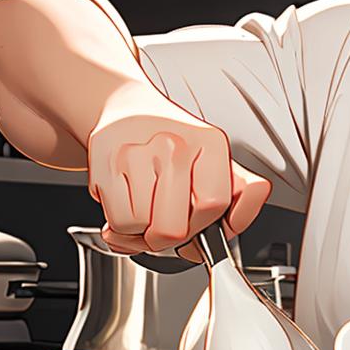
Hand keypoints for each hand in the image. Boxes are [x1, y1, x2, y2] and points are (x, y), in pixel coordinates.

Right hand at [86, 82, 269, 259]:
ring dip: (143, 232)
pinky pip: (119, 221)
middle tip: (168, 225)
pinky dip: (121, 226)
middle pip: (175, 227)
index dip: (205, 226)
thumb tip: (240, 218)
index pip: (214, 204)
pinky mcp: (109, 165)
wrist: (128, 110)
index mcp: (211, 144)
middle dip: (171, 238)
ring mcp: (139, 153)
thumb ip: (241, 194)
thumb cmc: (175, 144)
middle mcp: (176, 145)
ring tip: (147, 209)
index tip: (199, 225)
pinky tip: (129, 204)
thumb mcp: (216, 162)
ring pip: (143, 228)